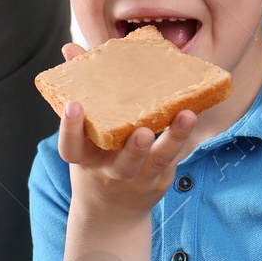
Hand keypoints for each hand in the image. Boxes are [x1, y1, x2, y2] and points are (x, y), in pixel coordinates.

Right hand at [56, 43, 196, 223]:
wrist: (111, 212)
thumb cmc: (95, 160)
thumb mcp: (81, 137)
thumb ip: (82, 93)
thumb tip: (71, 48)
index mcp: (84, 160)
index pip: (71, 147)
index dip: (69, 128)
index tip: (73, 105)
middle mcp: (110, 173)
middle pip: (122, 164)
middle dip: (133, 149)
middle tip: (142, 131)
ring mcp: (137, 179)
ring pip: (157, 161)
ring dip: (173, 138)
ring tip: (186, 116)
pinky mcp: (159, 180)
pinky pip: (172, 158)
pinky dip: (182, 139)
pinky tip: (191, 117)